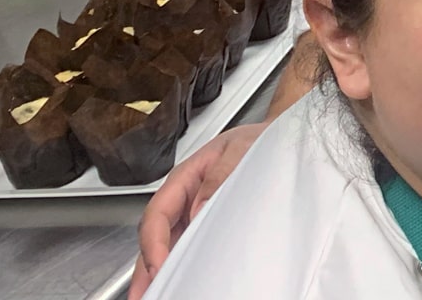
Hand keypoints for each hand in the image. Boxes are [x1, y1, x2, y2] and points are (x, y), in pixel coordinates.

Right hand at [129, 123, 265, 298]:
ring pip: (168, 244)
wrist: (278, 136)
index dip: (153, 243)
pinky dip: (181, 265)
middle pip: (156, 236)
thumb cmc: (257, 140)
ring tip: (152, 295)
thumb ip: (219, 177)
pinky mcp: (207, 222)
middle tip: (143, 295)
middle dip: (147, 268)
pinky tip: (181, 281)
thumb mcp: (239, 150)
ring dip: (159, 271)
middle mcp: (184, 197)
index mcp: (184, 178)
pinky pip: (188, 245)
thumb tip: (199, 210)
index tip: (159, 266)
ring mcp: (194, 211)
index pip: (158, 214)